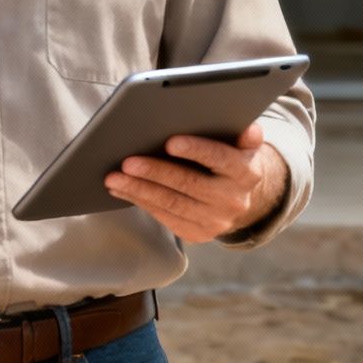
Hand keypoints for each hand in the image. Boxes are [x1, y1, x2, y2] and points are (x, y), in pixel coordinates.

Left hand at [106, 123, 286, 244]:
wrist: (243, 199)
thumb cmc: (233, 160)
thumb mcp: (245, 145)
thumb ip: (245, 134)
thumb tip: (248, 128)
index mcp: (246, 172)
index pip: (220, 158)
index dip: (195, 150)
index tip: (170, 142)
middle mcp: (234, 200)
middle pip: (189, 184)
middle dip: (156, 172)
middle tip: (127, 162)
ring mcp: (216, 221)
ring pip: (172, 204)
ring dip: (140, 190)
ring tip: (114, 178)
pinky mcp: (198, 234)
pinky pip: (165, 217)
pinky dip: (141, 202)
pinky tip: (122, 190)